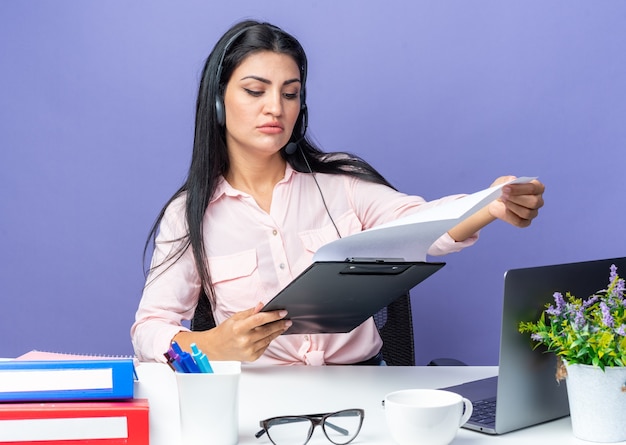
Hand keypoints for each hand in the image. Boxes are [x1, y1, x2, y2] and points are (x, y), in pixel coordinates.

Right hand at [174, 303, 290, 361]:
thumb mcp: (236, 317)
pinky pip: (265, 346)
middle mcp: (244, 340)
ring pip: (268, 339)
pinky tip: (271, 334)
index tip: (283, 312)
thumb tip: (263, 305)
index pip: (259, 319)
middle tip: (287, 320)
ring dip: (277, 332)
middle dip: (279, 324)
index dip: (273, 315)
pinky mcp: (252, 357)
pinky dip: (269, 339)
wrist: (216, 348)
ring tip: (283, 325)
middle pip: (267, 330)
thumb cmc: (226, 331)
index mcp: (239, 328)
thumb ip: (251, 312)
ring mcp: (249, 350)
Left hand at [488, 176, 544, 227]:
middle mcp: (538, 201)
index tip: (505, 187)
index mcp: (537, 188)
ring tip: (503, 200)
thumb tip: (512, 179)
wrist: (495, 202)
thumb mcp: (502, 181)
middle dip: (517, 198)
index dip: (519, 188)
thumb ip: (507, 179)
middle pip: (534, 202)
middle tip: (504, 194)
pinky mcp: (525, 222)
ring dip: (512, 206)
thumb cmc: (503, 190)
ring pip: (527, 213)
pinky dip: (510, 215)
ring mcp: (533, 213)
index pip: (534, 188)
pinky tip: (505, 209)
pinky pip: (520, 222)